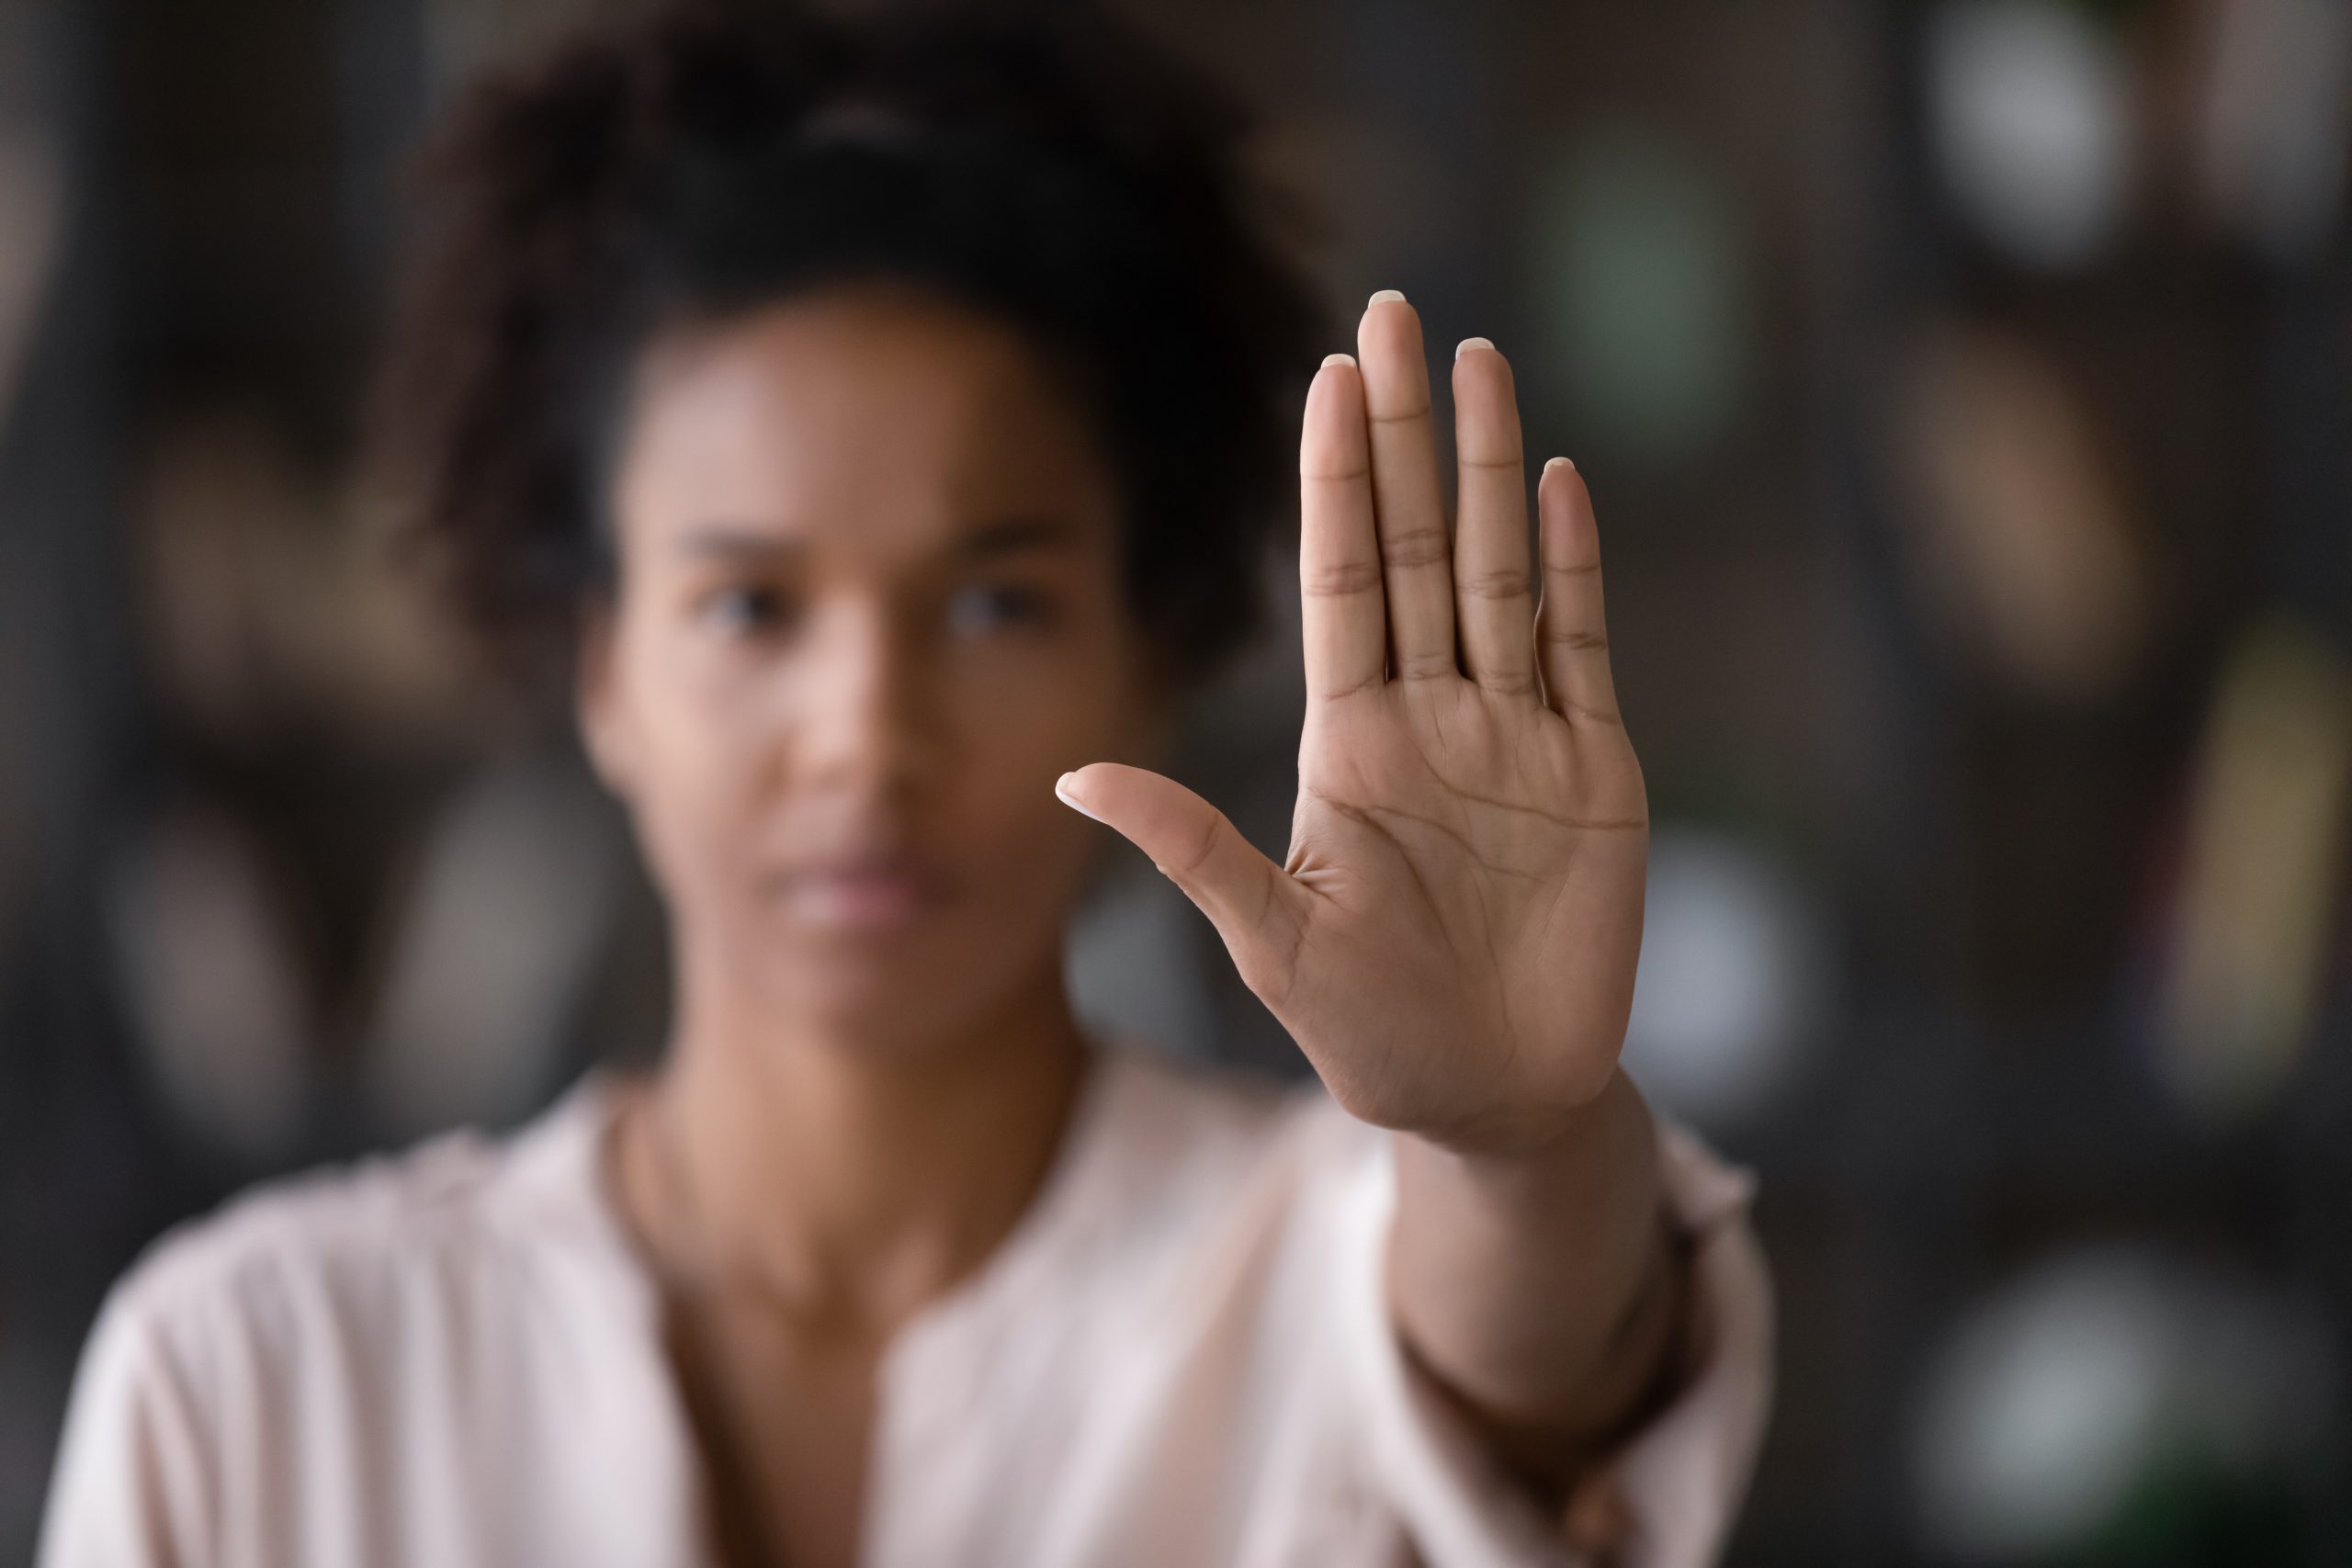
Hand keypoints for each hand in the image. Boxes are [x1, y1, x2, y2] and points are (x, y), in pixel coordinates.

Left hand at [1057, 292, 1647, 1154]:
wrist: (1495, 1100)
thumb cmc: (1371, 1033)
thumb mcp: (1272, 942)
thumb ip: (1191, 849)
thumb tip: (1071, 777)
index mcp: (1350, 745)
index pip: (1341, 582)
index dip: (1335, 483)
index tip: (1324, 379)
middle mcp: (1432, 717)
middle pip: (1421, 547)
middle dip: (1405, 435)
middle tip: (1393, 315)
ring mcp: (1516, 737)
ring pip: (1505, 574)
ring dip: (1495, 470)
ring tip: (1480, 362)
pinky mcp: (1595, 774)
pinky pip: (1583, 650)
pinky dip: (1577, 569)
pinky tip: (1562, 483)